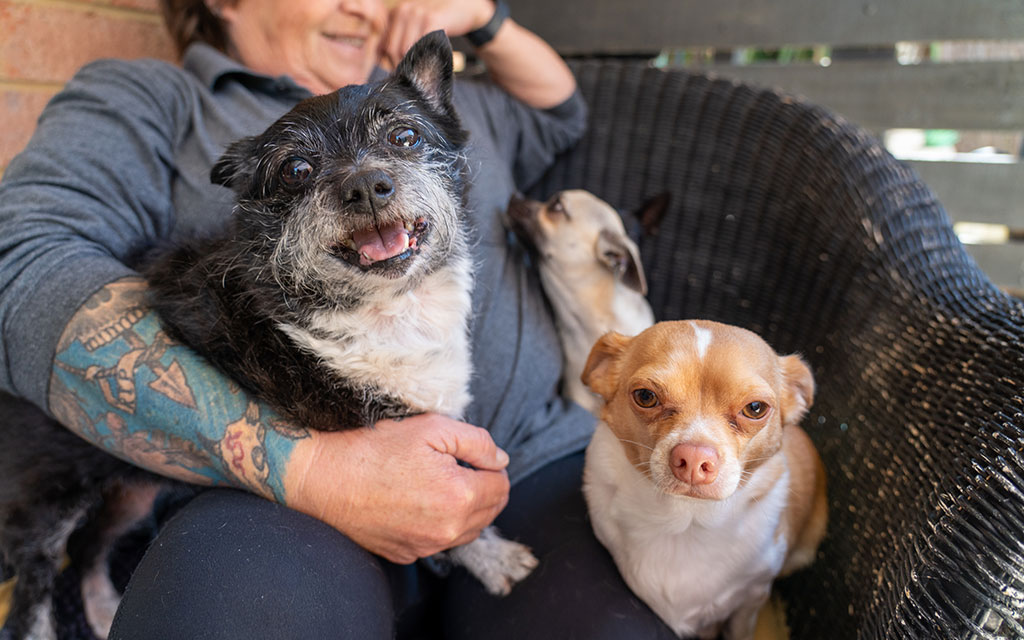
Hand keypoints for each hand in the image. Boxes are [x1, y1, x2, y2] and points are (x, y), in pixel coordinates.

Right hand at [283, 413, 510, 563]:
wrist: (322, 477)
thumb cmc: (374, 447)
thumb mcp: (432, 427)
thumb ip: (477, 441)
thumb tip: (500, 459)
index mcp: (459, 496)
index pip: (501, 485)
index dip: (490, 464)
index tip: (469, 453)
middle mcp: (447, 530)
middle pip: (491, 511)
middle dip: (483, 486)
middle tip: (456, 464)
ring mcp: (425, 547)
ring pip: (468, 530)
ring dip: (465, 507)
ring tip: (438, 481)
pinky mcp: (406, 554)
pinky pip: (439, 541)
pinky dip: (440, 523)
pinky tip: (418, 500)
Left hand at [380, 0, 493, 67]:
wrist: (464, 7)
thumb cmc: (439, 21)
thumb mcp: (416, 25)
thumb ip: (401, 38)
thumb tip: (385, 61)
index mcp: (396, 13)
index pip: (384, 44)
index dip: (390, 63)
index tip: (400, 75)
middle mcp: (403, 11)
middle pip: (392, 48)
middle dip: (400, 67)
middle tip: (410, 81)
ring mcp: (417, 14)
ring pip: (405, 49)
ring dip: (412, 66)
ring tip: (420, 78)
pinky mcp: (432, 19)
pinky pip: (422, 46)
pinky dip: (425, 60)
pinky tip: (431, 67)